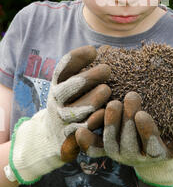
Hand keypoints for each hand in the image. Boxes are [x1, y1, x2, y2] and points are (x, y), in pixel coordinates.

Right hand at [6, 45, 110, 184]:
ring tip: (106, 90)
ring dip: (92, 100)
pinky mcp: (70, 137)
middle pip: (70, 88)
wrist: (52, 136)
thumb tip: (100, 50)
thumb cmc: (70, 101)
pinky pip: (83, 130)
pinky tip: (104, 114)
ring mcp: (62, 119)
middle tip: (107, 69)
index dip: (77, 58)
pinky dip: (94, 122)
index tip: (94, 51)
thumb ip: (81, 69)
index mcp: (58, 84)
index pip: (64, 68)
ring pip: (77, 110)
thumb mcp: (70, 84)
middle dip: (88, 78)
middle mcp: (57, 100)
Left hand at [75, 91, 172, 186]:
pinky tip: (79, 129)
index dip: (146, 131)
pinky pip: (93, 147)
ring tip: (110, 103)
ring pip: (111, 141)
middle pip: (129, 140)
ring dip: (109, 123)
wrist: (145, 153)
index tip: (143, 114)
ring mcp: (117, 152)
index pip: (150, 144)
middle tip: (129, 97)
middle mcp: (134, 156)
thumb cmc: (166, 142)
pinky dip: (85, 140)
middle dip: (128, 119)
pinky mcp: (103, 147)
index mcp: (154, 154)